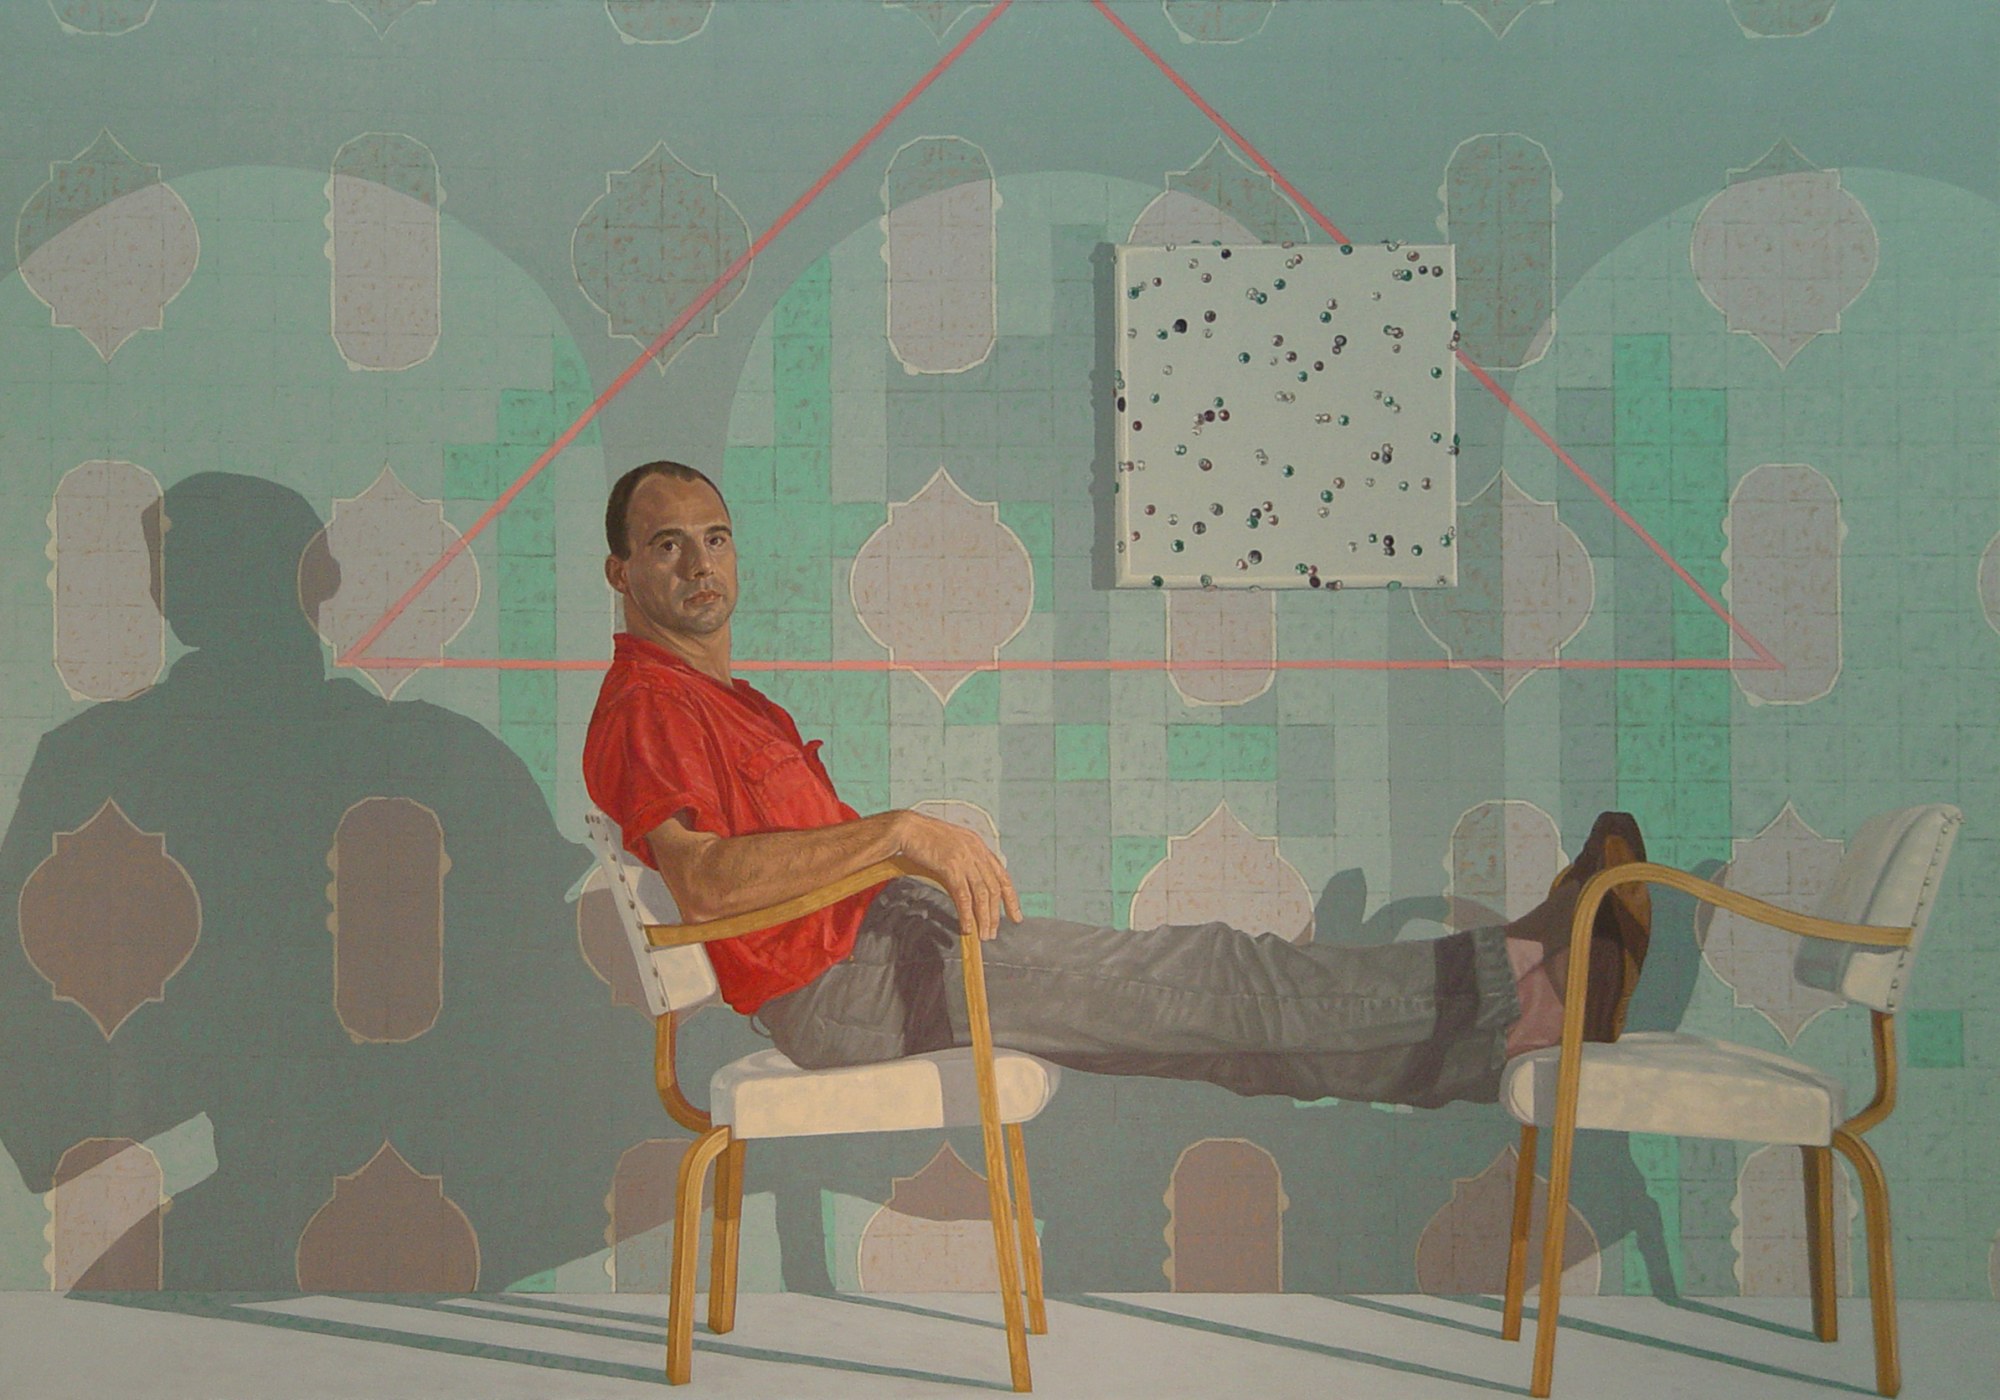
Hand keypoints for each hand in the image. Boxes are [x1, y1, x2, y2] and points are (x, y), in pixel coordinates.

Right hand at [890, 811, 1021, 941]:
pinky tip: (967, 927)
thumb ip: (968, 860)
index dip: (1011, 898)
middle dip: (995, 914)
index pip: (1002, 876)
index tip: (1015, 916)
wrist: (907, 828)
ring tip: (983, 935)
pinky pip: (963, 896)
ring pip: (981, 894)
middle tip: (993, 933)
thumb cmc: (926, 837)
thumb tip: (975, 884)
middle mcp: (976, 852)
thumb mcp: (955, 845)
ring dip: (984, 918)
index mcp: (979, 847)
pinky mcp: (950, 866)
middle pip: (994, 888)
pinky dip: (967, 914)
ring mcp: (964, 859)